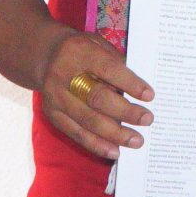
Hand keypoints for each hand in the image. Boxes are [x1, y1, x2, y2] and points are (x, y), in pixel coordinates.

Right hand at [38, 29, 153, 161]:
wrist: (45, 57)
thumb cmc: (82, 51)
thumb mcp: (98, 45)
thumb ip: (116, 63)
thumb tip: (139, 92)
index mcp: (79, 52)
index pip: (108, 69)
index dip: (129, 83)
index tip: (149, 96)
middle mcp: (64, 75)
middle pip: (97, 98)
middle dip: (125, 112)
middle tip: (147, 119)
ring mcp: (56, 97)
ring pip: (87, 120)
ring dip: (114, 134)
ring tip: (136, 141)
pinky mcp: (53, 115)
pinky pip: (76, 133)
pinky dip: (97, 145)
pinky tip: (115, 151)